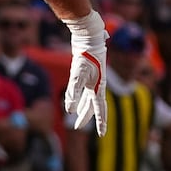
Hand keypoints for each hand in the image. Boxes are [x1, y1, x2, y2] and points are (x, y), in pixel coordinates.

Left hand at [62, 10, 107, 136]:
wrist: (90, 36)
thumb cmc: (85, 55)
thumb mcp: (77, 74)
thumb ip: (73, 91)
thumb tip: (68, 110)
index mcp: (98, 87)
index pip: (100, 109)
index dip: (100, 123)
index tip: (101, 135)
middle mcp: (97, 84)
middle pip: (92, 106)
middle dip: (85, 117)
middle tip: (77, 127)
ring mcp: (92, 79)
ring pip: (88, 98)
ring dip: (83, 107)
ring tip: (76, 116)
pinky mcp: (87, 73)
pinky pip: (84, 89)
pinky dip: (79, 96)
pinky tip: (75, 98)